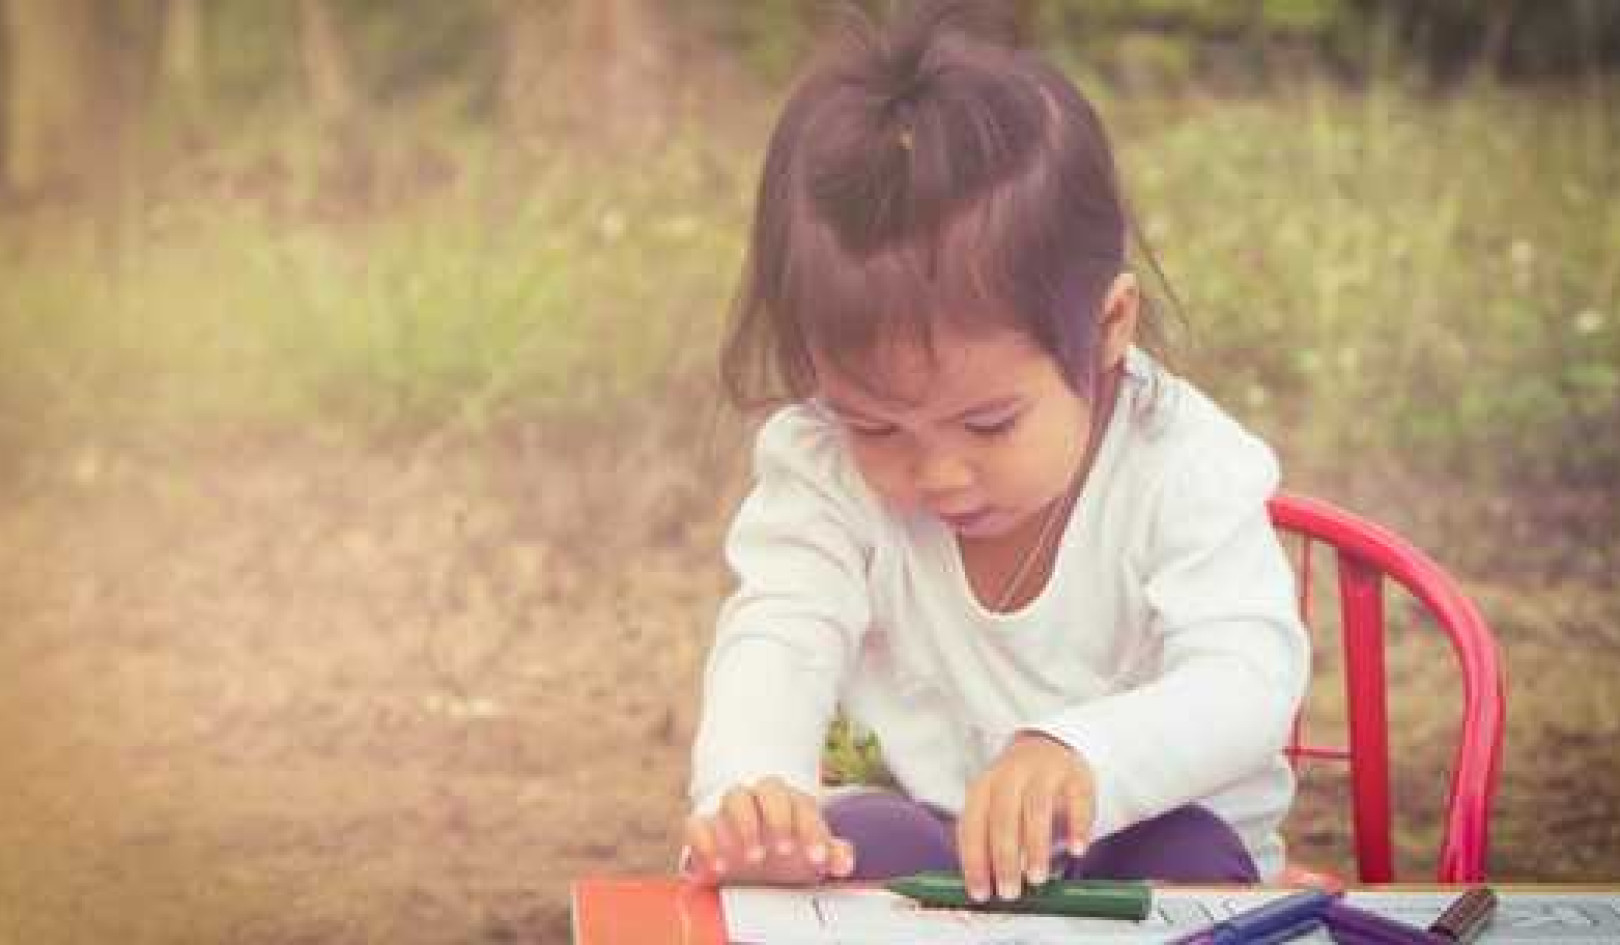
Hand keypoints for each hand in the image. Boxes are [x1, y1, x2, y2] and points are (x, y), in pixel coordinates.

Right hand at [682, 776, 855, 885]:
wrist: (743, 854)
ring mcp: (729, 811)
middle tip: (784, 852)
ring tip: (754, 858)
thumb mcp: (808, 854)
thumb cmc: (784, 851)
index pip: (803, 804)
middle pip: (770, 788)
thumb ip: (831, 854)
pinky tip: (719, 868)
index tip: (816, 859)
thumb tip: (844, 860)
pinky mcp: (703, 827)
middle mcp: (759, 800)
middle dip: (779, 817)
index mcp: (790, 803)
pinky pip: (697, 823)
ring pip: (735, 796)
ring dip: (745, 824)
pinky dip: (706, 843)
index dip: (812, 830)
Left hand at [956, 732, 1093, 901]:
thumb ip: (991, 844)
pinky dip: (1076, 826)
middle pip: (1002, 817)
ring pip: (1036, 807)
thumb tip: (986, 891)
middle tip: (1009, 892)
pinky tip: (1076, 850)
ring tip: (1037, 878)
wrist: (1050, 745)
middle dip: (1004, 858)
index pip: (972, 825)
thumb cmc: (1018, 793)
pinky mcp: (1075, 773)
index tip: (980, 893)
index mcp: (983, 787)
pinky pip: (1076, 800)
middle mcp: (1010, 774)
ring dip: (1035, 846)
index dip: (975, 861)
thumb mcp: (998, 810)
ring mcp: (1043, 771)